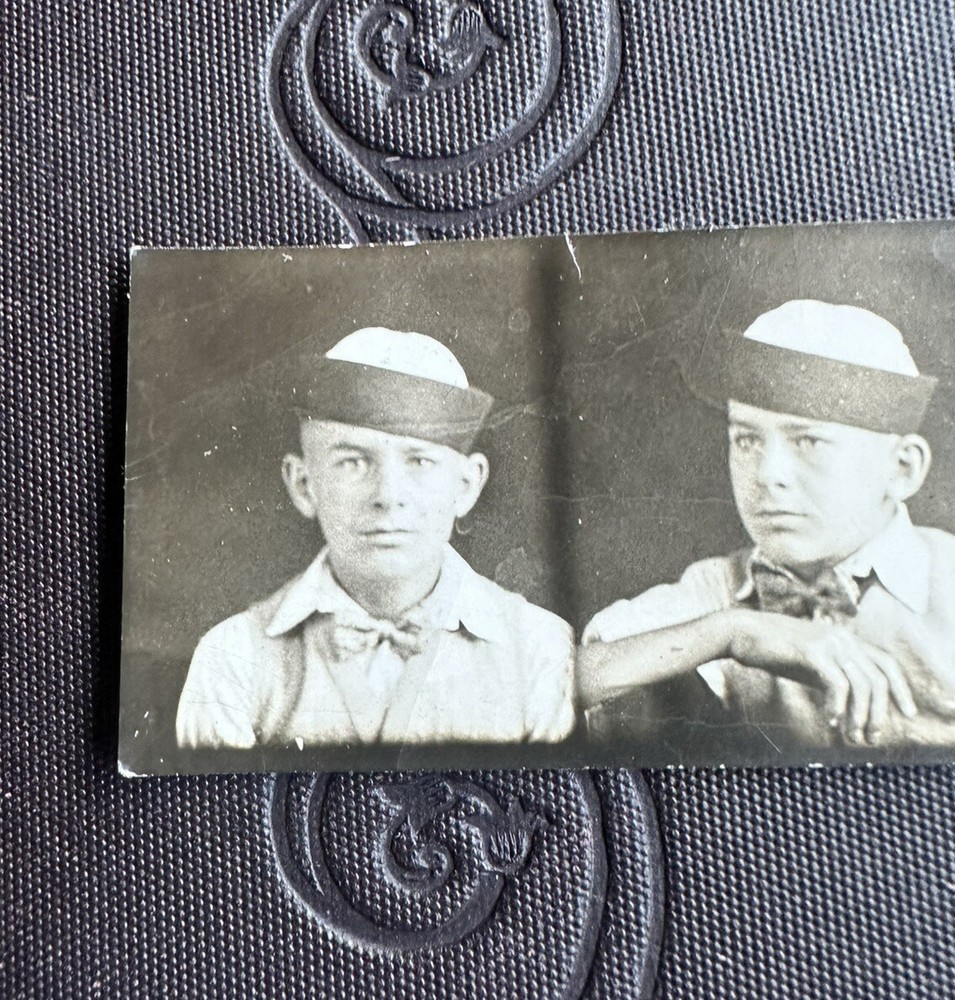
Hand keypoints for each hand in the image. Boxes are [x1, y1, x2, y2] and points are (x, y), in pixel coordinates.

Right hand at [727, 610, 917, 743]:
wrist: (740, 632)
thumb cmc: (772, 650)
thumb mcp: (809, 664)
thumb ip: (831, 677)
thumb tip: (850, 707)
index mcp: (845, 639)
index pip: (886, 662)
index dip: (900, 689)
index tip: (907, 714)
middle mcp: (842, 637)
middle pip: (878, 678)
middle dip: (880, 712)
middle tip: (872, 737)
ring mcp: (827, 642)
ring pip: (861, 684)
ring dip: (860, 715)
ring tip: (851, 735)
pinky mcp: (811, 651)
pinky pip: (836, 683)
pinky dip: (838, 706)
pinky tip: (830, 721)